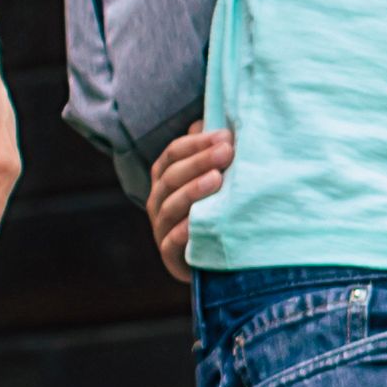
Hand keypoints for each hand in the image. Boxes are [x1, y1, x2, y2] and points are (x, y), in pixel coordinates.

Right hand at [143, 124, 236, 283]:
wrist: (222, 261)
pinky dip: (183, 232)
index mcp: (166, 178)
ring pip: (170, 207)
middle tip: (227, 151)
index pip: (173, 154)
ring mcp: (162, 229)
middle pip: (172, 177)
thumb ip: (213, 151)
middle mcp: (159, 202)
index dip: (197, 143)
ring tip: (218, 179)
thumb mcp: (218, 178)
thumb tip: (217, 124)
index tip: (226, 136)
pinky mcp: (171, 258)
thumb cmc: (219, 208)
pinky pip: (171, 243)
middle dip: (199, 162)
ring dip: (192, 191)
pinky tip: (199, 222)